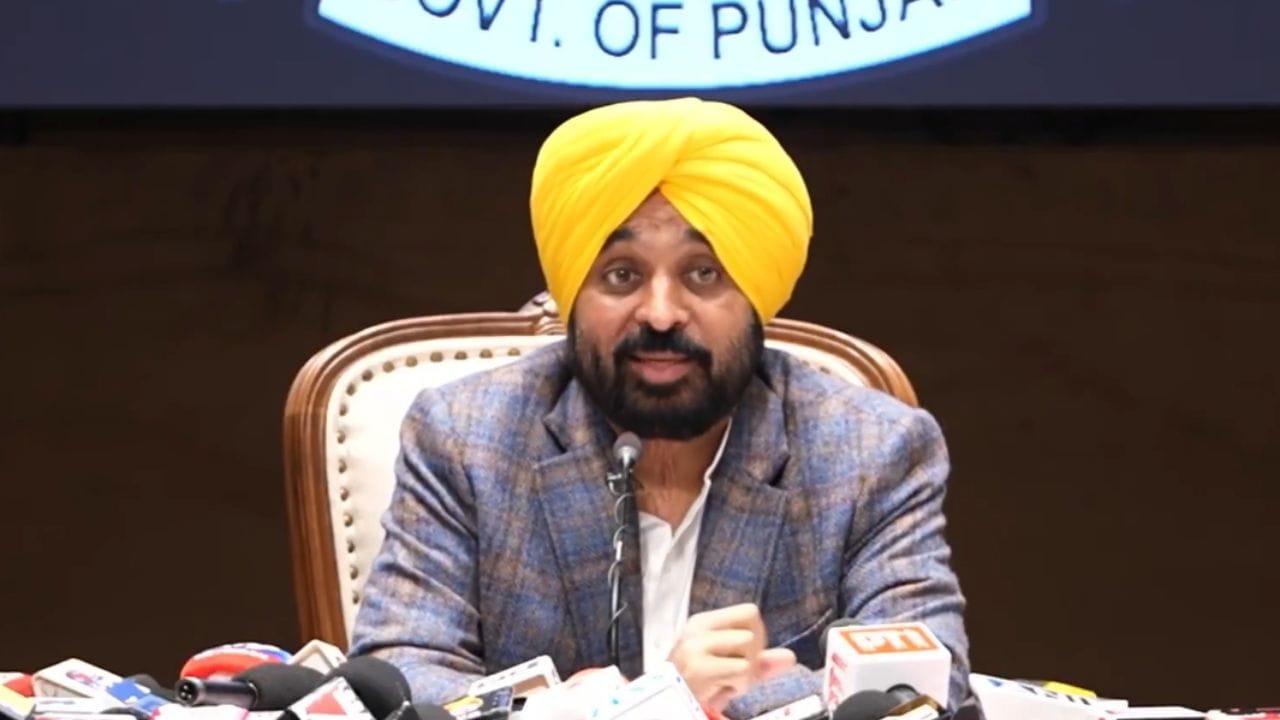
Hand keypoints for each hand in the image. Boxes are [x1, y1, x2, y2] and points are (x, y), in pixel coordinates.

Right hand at [667, 603, 796, 710]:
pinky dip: (739, 685)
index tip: (747, 655)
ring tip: (728, 680)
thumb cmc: (697, 684)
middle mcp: (698, 629)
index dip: (758, 635)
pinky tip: (722, 689)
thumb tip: (789, 658)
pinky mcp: (699, 666)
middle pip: (752, 627)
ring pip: (748, 645)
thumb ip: (759, 660)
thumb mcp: (729, 666)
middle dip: (754, 654)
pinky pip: (742, 670)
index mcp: (703, 623)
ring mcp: (696, 646)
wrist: (665, 703)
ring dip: (746, 672)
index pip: (750, 612)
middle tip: (738, 671)